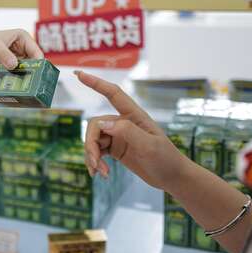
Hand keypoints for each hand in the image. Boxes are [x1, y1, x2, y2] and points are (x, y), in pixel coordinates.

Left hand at [0, 30, 42, 102]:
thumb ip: (3, 54)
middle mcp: (23, 48)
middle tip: (30, 87)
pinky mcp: (10, 68)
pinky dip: (15, 81)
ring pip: (25, 72)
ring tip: (22, 90)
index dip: (38, 65)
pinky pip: (16, 76)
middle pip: (33, 64)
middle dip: (31, 75)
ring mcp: (17, 59)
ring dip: (22, 80)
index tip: (36, 78)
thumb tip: (14, 65)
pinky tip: (13, 89)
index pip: (36, 53)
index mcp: (23, 38)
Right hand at [76, 70, 190, 192]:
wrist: (172, 178)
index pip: (112, 94)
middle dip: (91, 144)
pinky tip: (100, 174)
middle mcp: (124, 123)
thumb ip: (127, 131)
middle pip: (96, 125)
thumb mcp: (149, 146)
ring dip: (92, 156)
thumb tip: (104, 123)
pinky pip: (97, 151)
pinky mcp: (116, 149)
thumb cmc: (166, 159)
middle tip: (95, 163)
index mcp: (134, 115)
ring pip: (94, 139)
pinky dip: (95, 162)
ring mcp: (118, 136)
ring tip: (99, 173)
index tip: (79, 74)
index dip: (95, 83)